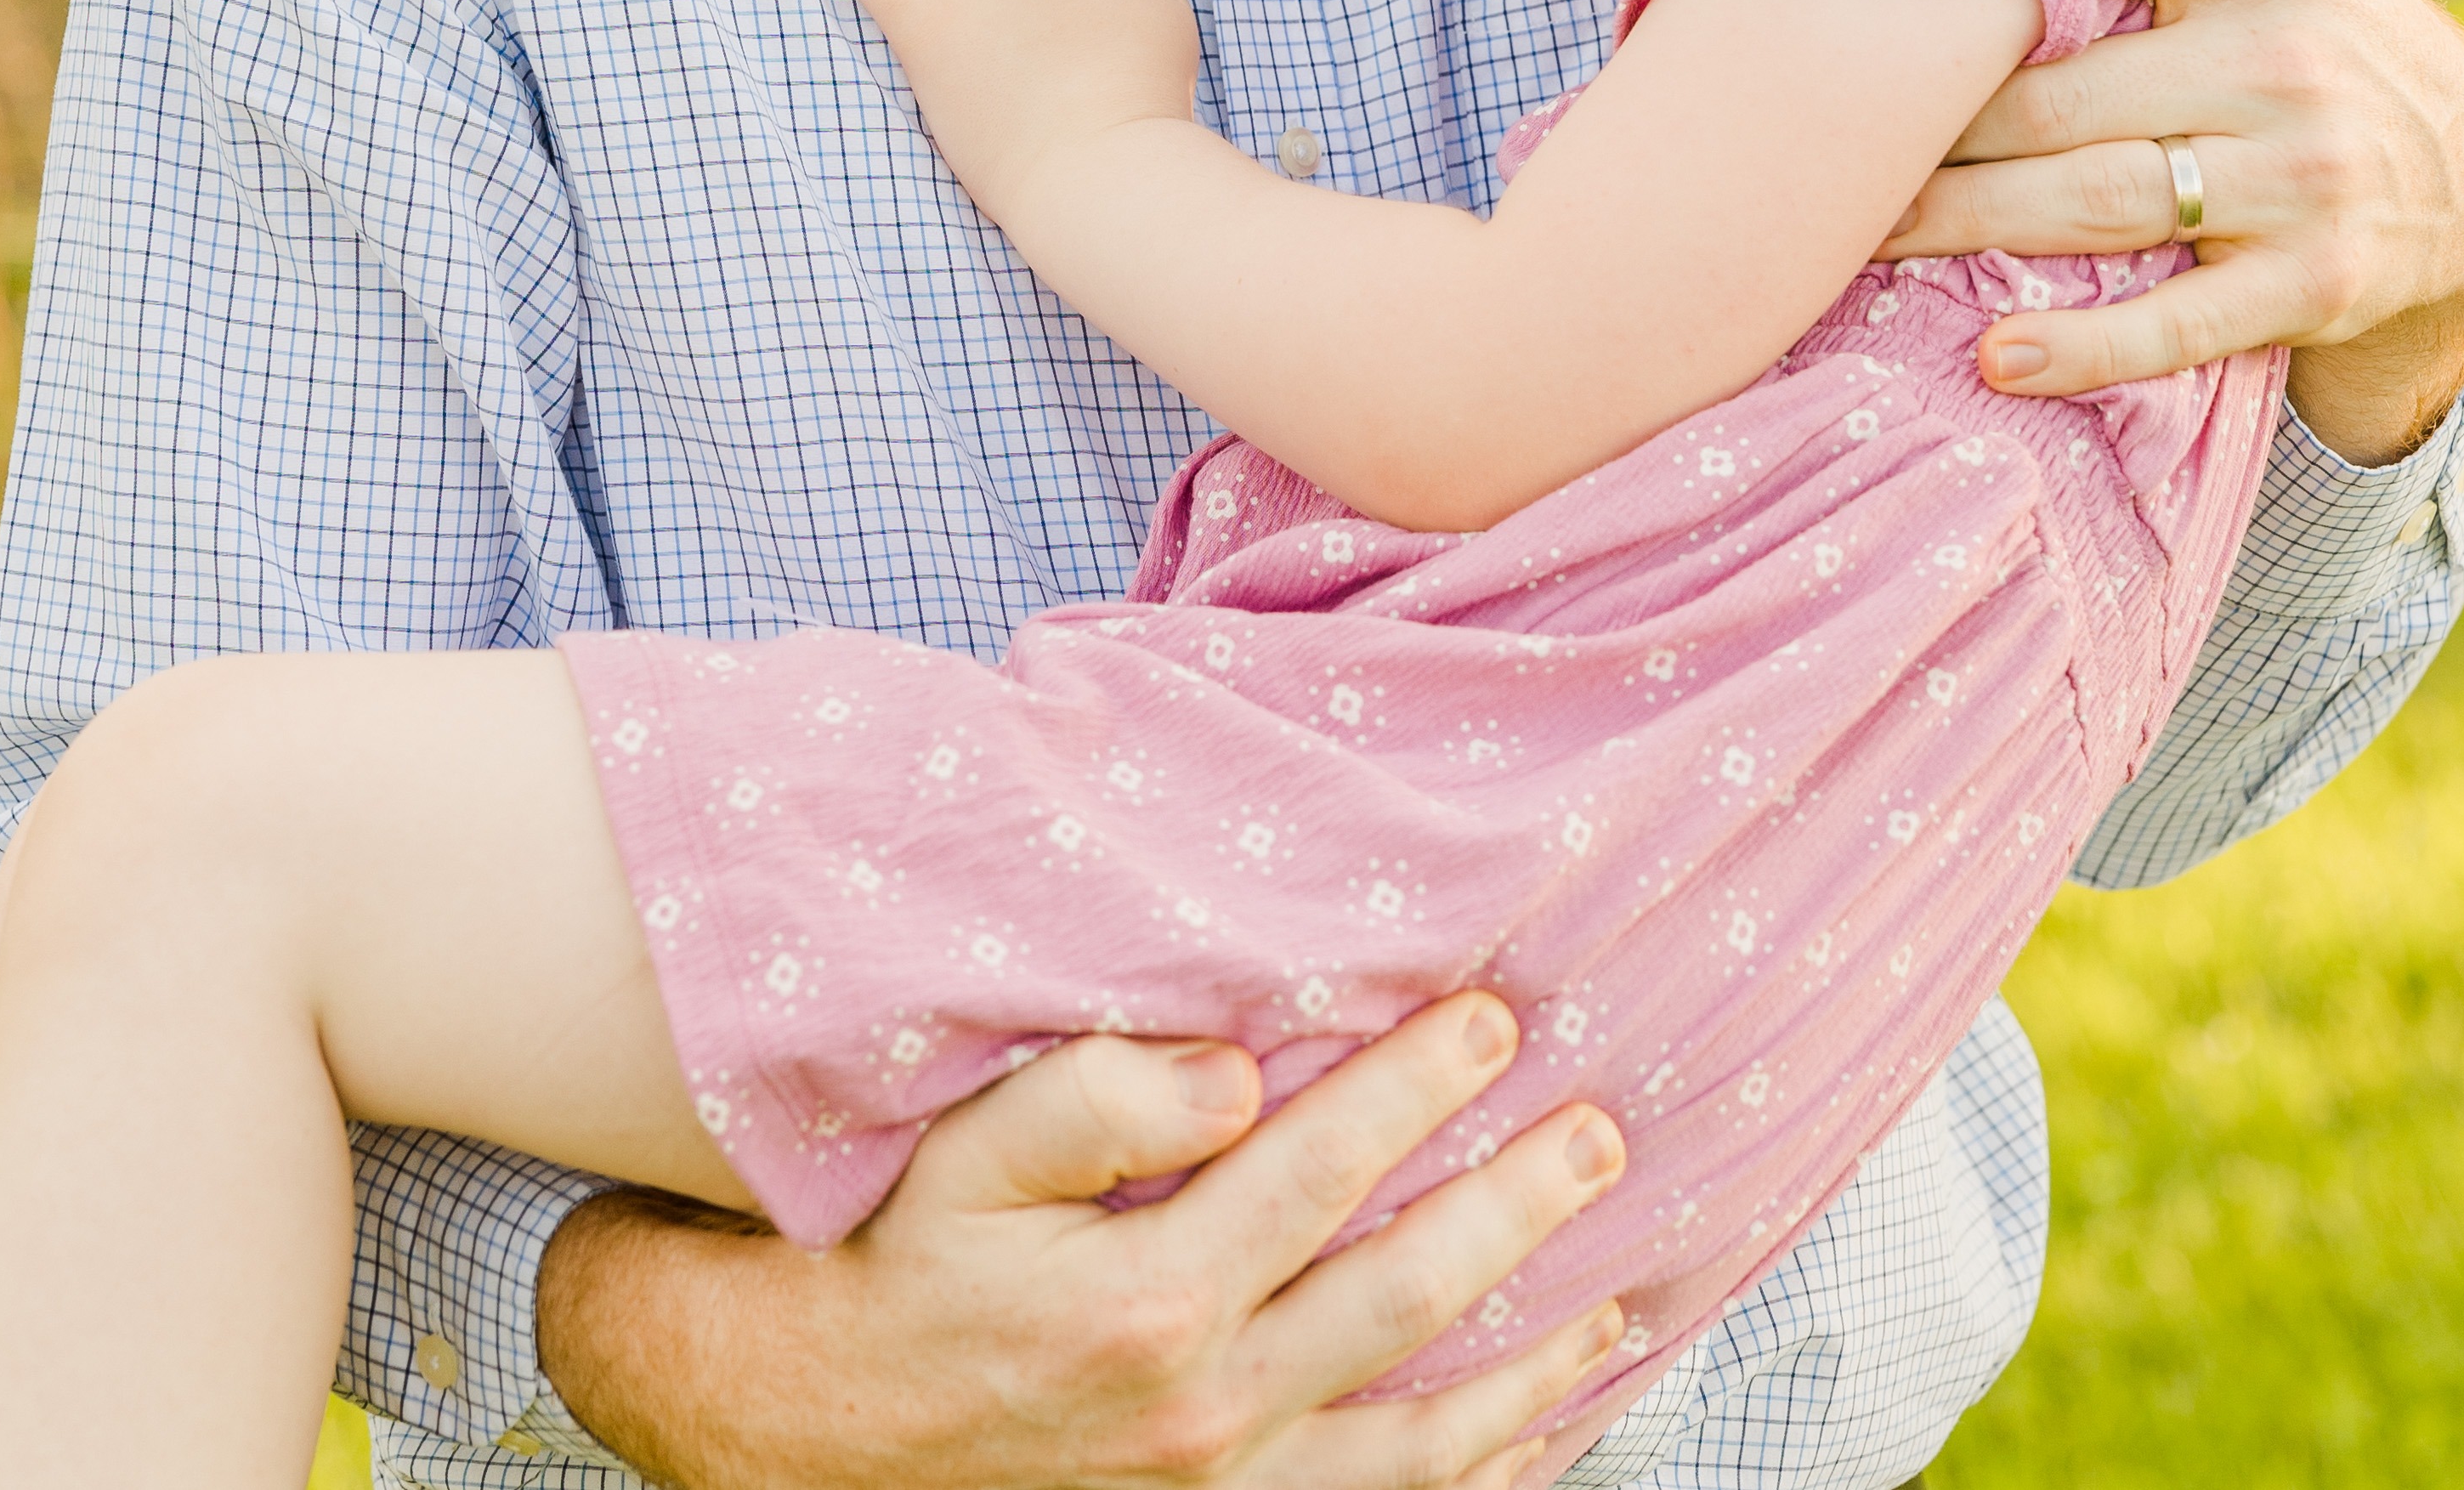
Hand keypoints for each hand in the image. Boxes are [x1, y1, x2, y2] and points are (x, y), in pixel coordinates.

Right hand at [537, 996, 1628, 1489]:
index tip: (1492, 1020)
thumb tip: (1236, 1067)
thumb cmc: (920, 1264)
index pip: (1320, 1169)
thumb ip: (1098, 1095)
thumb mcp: (973, 1156)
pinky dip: (1479, 1471)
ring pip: (1422, 1431)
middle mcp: (1205, 1405)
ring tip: (1622, 1290)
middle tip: (1604, 1134)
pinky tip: (1541, 1423)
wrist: (841, 1432)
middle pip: (1401, 1295)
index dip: (1415, 1089)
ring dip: (1532, 1357)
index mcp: (1149, 1293)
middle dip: (1515, 1210)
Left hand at [1849, 0, 2463, 455]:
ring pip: (2092, 202)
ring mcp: (2300, 177)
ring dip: (1961, 226)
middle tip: (1827, 127)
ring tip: (1861, 231)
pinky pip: (2176, 323)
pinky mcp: (2311, 285)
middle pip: (2061, 89)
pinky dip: (2081, 349)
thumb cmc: (2330, 11)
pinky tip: (1995, 359)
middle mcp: (2281, 56)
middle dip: (1933, 118)